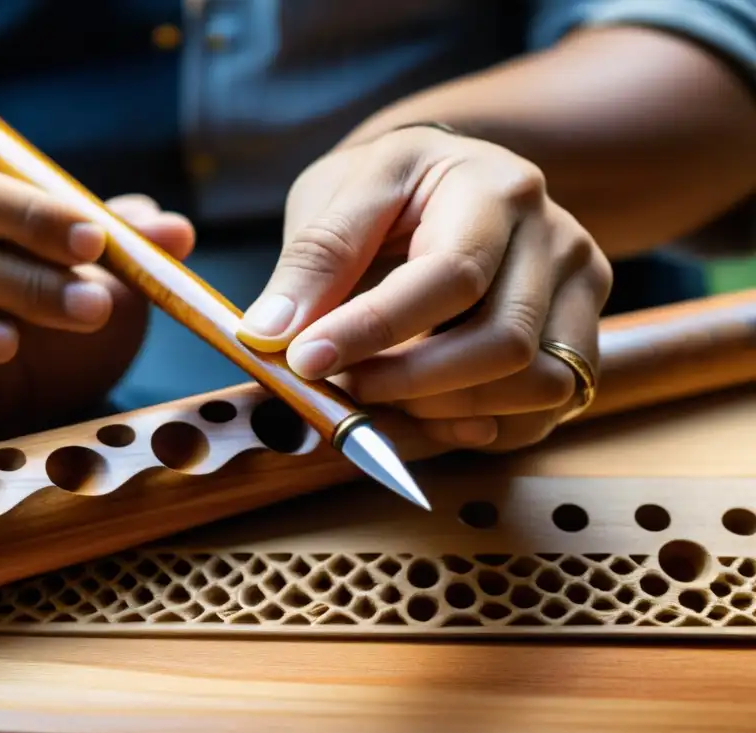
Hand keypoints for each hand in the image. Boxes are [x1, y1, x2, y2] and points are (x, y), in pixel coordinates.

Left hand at [237, 125, 612, 450]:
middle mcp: (556, 237)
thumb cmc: (390, 191)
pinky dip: (473, 428)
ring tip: (377, 392)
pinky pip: (541, 414)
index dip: (373, 330)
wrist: (449, 185)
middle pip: (502, 343)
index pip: (449, 274)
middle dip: (408, 383)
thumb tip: (270, 336)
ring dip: (441, 411)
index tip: (305, 362)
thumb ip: (313, 260)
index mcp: (496, 188)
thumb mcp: (341, 194)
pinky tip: (421, 409)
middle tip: (339, 388)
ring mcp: (579, 291)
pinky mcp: (582, 340)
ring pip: (534, 386)